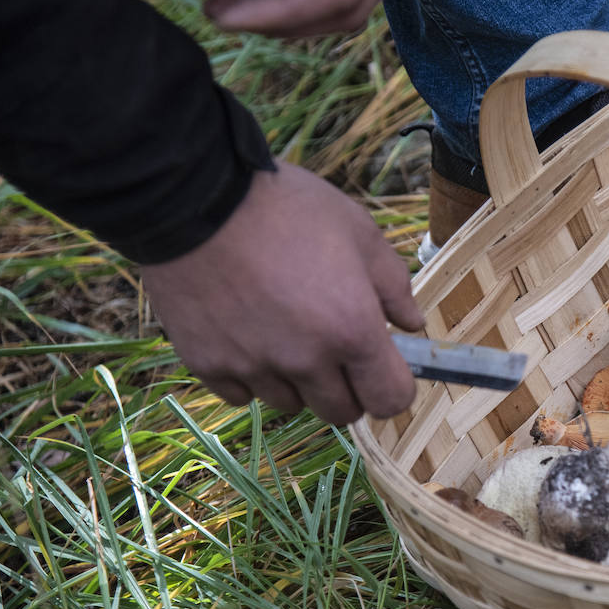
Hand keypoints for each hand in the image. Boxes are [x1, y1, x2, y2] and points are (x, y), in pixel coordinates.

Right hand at [141, 163, 422, 424]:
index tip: (383, 366)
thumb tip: (412, 324)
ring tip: (285, 330)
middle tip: (334, 345)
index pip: (389, 400)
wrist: (195, 197)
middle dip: (346, 386)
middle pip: (341, 412)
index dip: (391, 387)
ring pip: (290, 403)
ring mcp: (253, 366)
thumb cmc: (287, 208)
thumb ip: (393, 284)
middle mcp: (305, 360)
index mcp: (352, 330)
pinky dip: (250, 375)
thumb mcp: (358, 231)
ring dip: (297, 381)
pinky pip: (240, 394)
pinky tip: (248, 334)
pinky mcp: (207, 364)